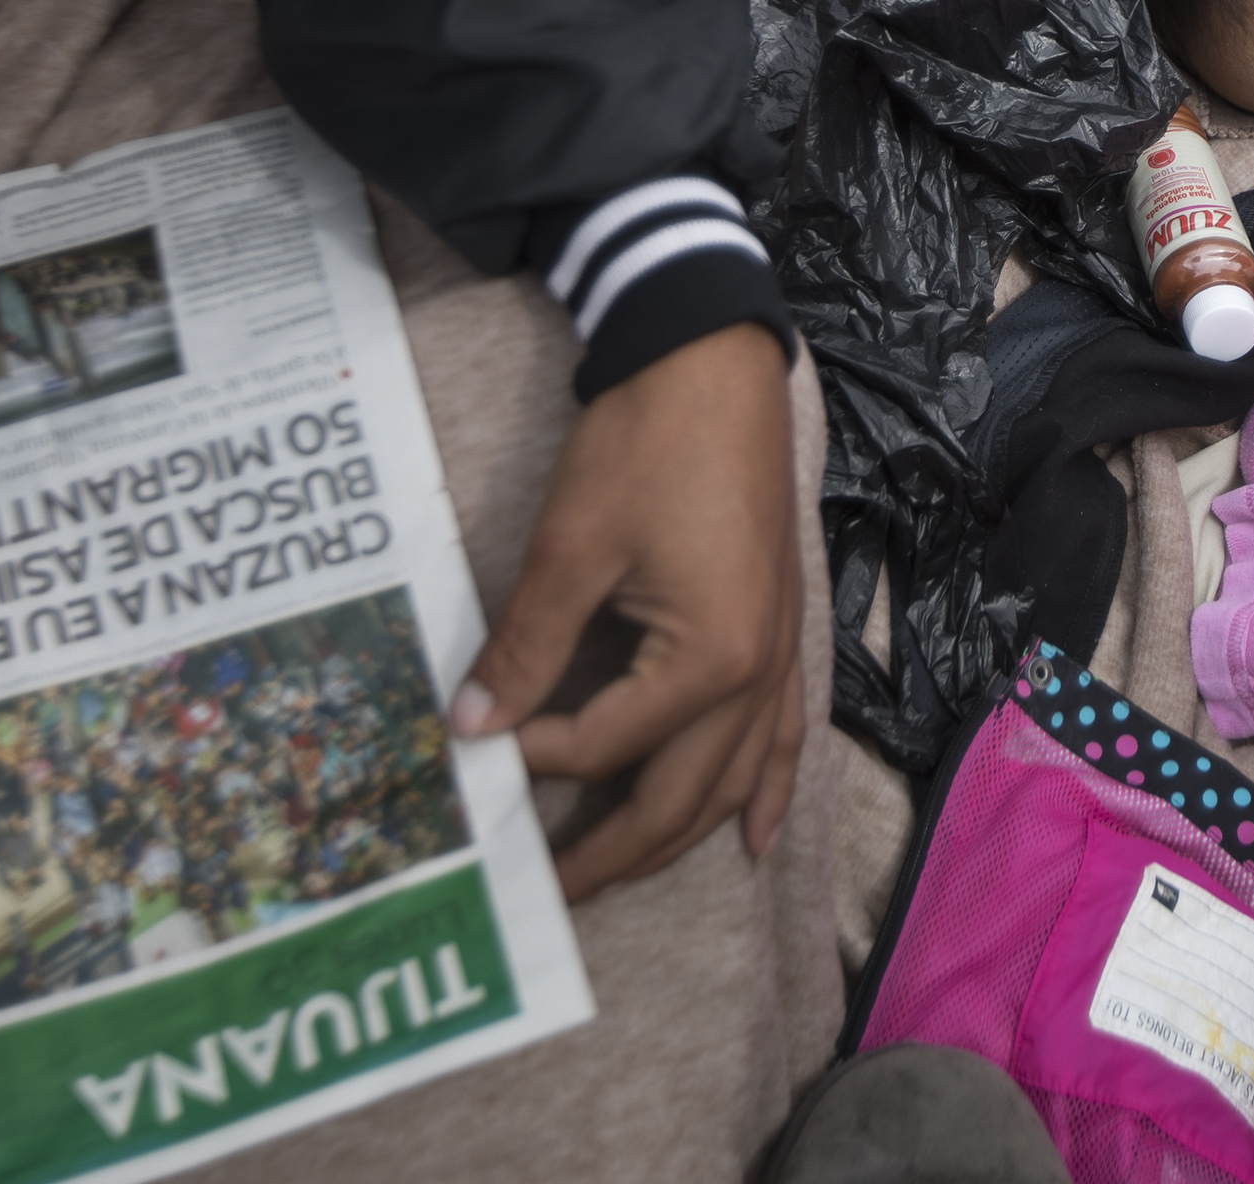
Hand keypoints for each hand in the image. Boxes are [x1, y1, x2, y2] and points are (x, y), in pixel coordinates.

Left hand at [450, 321, 800, 901]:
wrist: (711, 362)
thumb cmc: (643, 444)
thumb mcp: (569, 547)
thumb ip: (524, 647)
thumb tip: (468, 725)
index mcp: (709, 660)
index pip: (606, 744)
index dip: (535, 753)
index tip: (478, 749)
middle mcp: (759, 674)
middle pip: (681, 795)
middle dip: (613, 851)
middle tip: (549, 892)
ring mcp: (781, 655)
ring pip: (735, 780)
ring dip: (679, 836)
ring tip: (622, 875)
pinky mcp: (784, 631)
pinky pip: (785, 735)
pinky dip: (767, 789)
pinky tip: (753, 835)